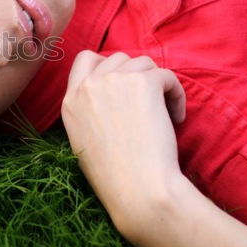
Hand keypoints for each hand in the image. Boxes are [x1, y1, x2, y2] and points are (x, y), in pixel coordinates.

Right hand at [60, 51, 186, 237]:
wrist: (137, 188)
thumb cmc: (114, 176)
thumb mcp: (83, 139)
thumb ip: (88, 110)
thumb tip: (112, 95)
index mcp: (70, 101)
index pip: (85, 60)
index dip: (107, 66)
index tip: (124, 86)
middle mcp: (88, 85)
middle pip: (117, 58)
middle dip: (136, 75)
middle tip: (148, 102)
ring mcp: (114, 81)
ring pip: (144, 63)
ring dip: (156, 83)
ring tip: (164, 111)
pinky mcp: (143, 83)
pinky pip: (167, 75)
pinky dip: (176, 94)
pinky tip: (177, 117)